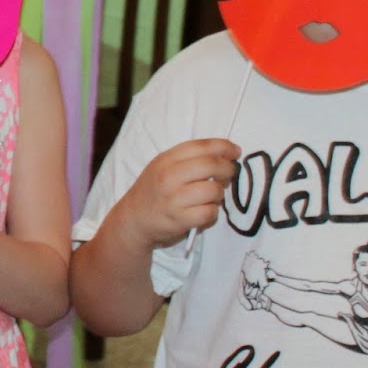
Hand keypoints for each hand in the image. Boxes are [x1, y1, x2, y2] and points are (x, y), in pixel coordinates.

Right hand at [118, 138, 240, 249]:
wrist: (132, 220)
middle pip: (211, 165)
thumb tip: (225, 156)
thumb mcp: (162, 167)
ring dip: (220, 194)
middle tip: (229, 175)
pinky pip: (210, 213)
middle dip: (228, 169)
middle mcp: (168, 177)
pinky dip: (212, 212)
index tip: (235, 151)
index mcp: (166, 160)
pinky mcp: (179, 220)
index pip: (201, 146)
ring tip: (212, 197)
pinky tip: (205, 211)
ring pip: (214, 190)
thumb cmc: (153, 191)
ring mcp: (173, 199)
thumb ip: (188, 159)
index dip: (224, 147)